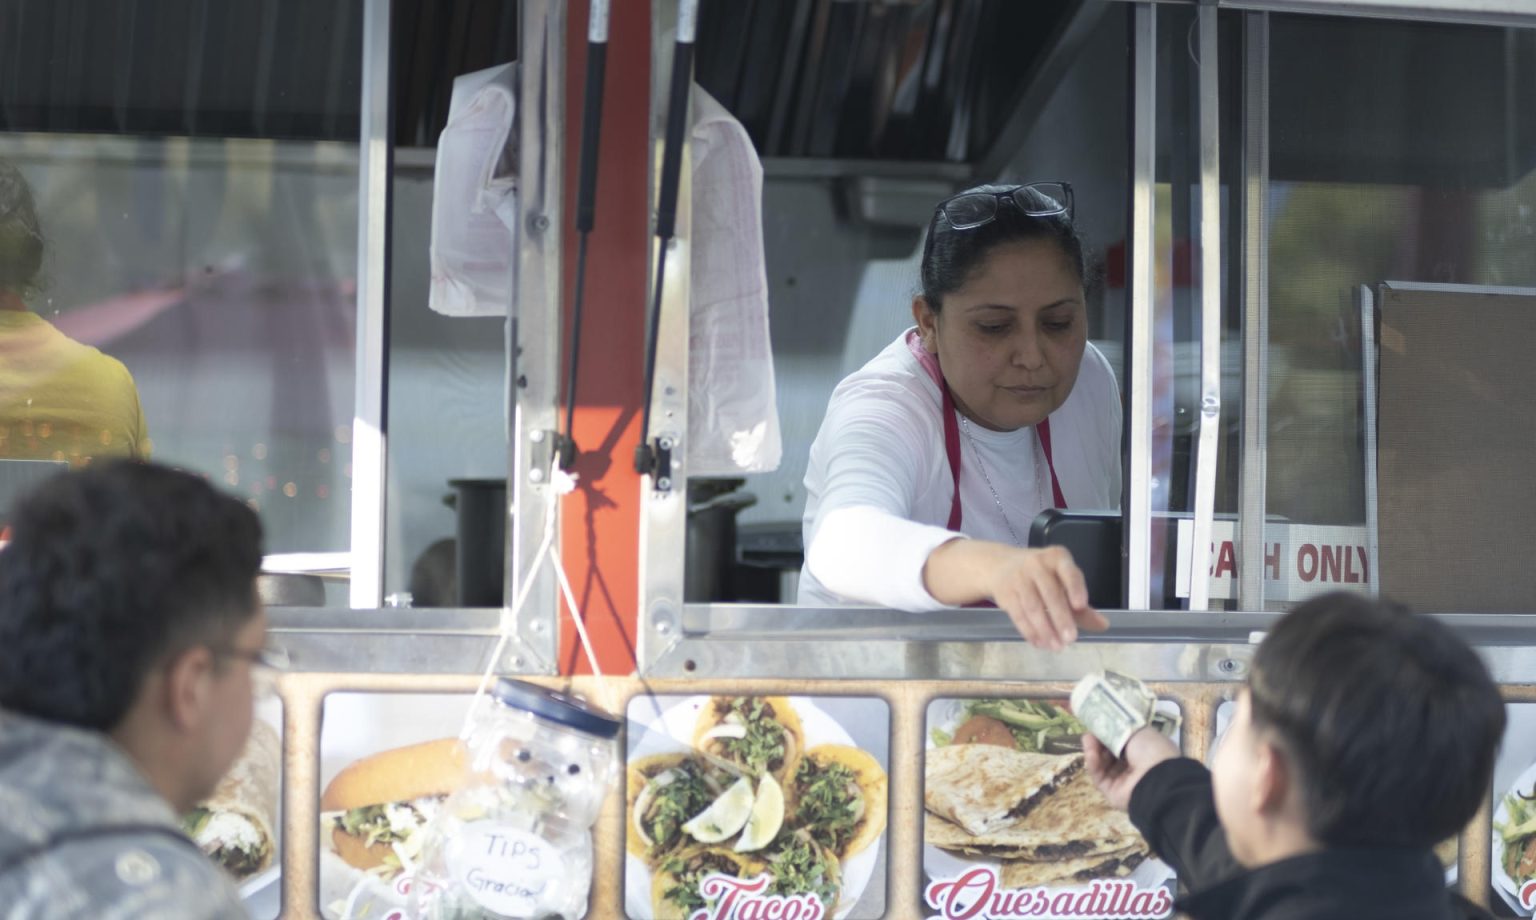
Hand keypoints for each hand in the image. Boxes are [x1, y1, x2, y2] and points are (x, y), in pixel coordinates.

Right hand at [923, 541, 1108, 649]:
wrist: (999, 565)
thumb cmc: (1040, 575)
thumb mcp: (1062, 582)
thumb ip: (1082, 607)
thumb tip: (1103, 625)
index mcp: (1057, 558)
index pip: (1068, 572)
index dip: (1075, 588)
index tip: (1081, 606)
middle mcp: (1037, 564)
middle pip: (1050, 593)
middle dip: (1061, 618)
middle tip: (1071, 639)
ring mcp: (1018, 577)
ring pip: (1033, 607)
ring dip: (1045, 630)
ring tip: (1057, 647)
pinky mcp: (1005, 592)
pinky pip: (1018, 614)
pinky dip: (1029, 631)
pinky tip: (1040, 644)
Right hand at [1082, 728, 1179, 810]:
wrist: (1157, 779)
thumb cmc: (1151, 749)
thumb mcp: (1136, 730)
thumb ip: (1117, 727)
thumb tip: (1101, 724)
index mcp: (1145, 751)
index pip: (1122, 742)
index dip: (1109, 732)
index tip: (1098, 723)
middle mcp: (1134, 766)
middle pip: (1109, 753)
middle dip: (1098, 741)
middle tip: (1089, 732)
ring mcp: (1123, 780)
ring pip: (1102, 764)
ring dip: (1093, 750)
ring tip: (1087, 740)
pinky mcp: (1112, 792)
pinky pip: (1099, 777)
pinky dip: (1093, 764)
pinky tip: (1091, 753)